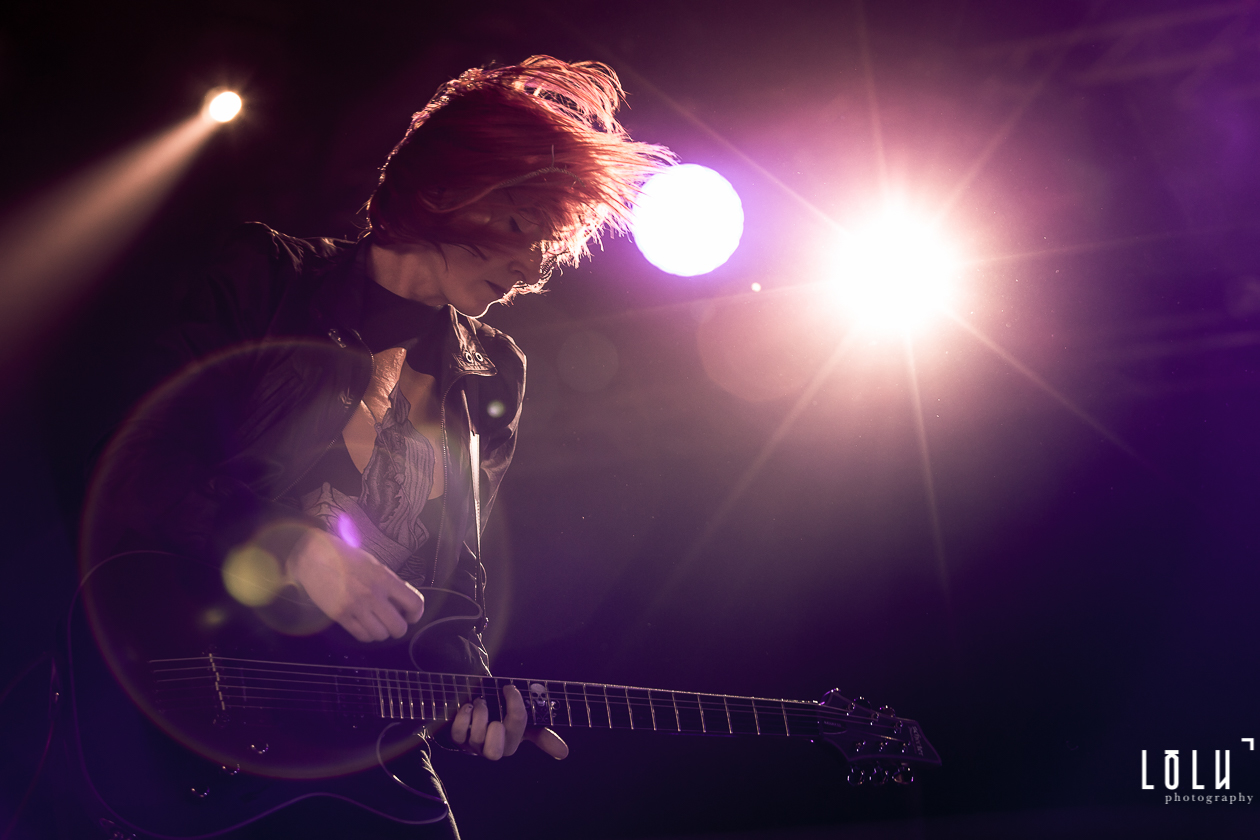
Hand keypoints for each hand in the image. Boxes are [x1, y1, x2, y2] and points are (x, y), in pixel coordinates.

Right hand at [286, 527, 424, 641]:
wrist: (314, 557)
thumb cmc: (345, 557)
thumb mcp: (374, 565)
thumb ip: (389, 583)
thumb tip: (401, 602)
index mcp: (385, 579)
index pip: (414, 603)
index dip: (416, 614)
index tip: (411, 615)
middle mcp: (373, 595)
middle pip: (398, 627)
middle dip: (399, 628)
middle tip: (393, 622)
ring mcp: (356, 607)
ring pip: (380, 635)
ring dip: (381, 632)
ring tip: (377, 623)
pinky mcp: (340, 616)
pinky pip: (362, 636)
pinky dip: (366, 635)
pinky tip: (364, 626)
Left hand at [450, 685, 568, 760]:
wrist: (479, 707)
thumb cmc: (503, 716)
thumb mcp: (524, 723)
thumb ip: (542, 736)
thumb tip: (564, 753)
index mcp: (513, 743)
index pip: (518, 728)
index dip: (515, 706)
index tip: (509, 688)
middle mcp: (493, 749)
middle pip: (496, 753)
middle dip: (495, 731)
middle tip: (492, 709)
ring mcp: (474, 746)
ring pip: (475, 739)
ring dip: (478, 715)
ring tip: (480, 702)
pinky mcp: (459, 740)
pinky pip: (458, 733)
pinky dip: (462, 718)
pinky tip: (467, 707)